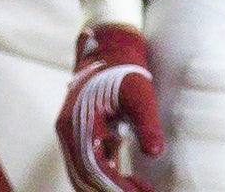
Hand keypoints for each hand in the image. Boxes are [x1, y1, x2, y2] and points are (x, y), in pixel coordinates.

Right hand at [55, 25, 162, 191]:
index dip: (115, 186)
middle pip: (85, 176)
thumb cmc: (126, 68)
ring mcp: (73, 135)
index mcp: (75, 124)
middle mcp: (68, 133)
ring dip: (111, 187)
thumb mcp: (140, 93)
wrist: (110, 47)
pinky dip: (111, 177)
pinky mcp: (83, 136)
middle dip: (112, 191)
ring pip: (86, 174)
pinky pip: (93, 165)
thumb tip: (156, 152)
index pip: (92, 167)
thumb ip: (146, 122)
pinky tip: (135, 184)